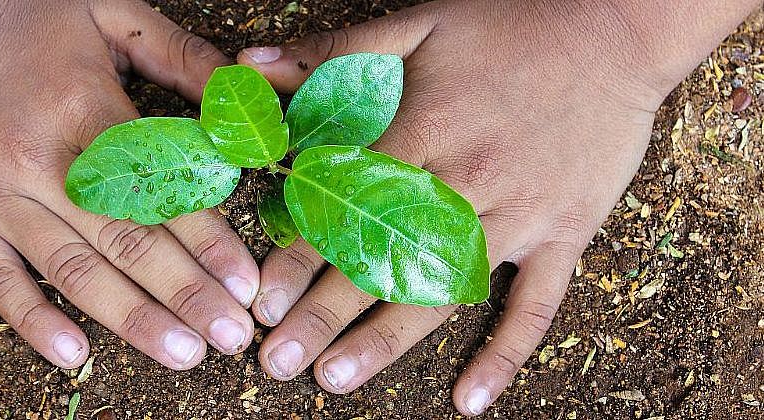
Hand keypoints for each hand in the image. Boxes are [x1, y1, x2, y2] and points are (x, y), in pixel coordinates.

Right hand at [0, 0, 258, 369]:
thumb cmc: (28, 19)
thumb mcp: (113, 15)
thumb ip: (181, 56)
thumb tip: (241, 98)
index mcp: (88, 110)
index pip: (160, 192)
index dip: (208, 244)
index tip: (245, 287)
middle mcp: (40, 160)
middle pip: (125, 242)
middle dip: (185, 295)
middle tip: (230, 337)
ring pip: (71, 270)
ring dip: (130, 318)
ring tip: (181, 353)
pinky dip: (33, 320)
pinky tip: (75, 354)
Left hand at [236, 0, 753, 413]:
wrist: (616, 30)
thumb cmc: (510, 25)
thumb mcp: (417, 24)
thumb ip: (334, 51)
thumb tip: (250, 68)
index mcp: (425, 133)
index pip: (347, 208)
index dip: (300, 257)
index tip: (262, 300)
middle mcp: (468, 184)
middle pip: (385, 261)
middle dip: (324, 315)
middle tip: (276, 360)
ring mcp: (520, 216)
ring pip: (444, 293)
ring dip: (386, 341)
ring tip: (334, 379)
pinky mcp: (565, 234)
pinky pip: (537, 306)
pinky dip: (505, 355)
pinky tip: (468, 399)